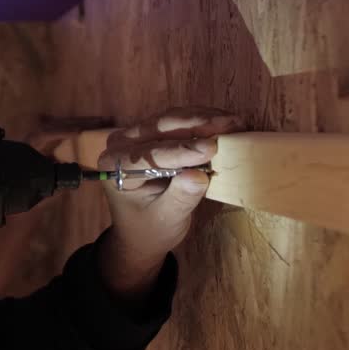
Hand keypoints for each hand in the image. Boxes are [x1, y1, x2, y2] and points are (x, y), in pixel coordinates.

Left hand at [96, 107, 243, 300]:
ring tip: (233, 122)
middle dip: (196, 125)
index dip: (180, 151)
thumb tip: (198, 176)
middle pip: (159, 128)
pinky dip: (202, 121)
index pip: (148, 155)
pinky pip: (178, 122)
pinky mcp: (153, 133)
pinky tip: (225, 122)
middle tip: (230, 124)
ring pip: (171, 120)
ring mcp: (136, 135)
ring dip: (203, 118)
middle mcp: (121, 145)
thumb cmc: (150, 229)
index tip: (209, 149)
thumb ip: (181, 198)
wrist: (143, 231)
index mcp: (115, 167)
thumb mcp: (167, 219)